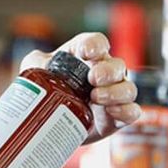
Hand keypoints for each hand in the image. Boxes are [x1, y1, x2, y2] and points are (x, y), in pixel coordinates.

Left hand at [20, 32, 140, 143]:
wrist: (48, 124)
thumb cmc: (47, 90)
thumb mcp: (35, 71)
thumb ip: (36, 62)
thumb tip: (39, 62)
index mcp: (85, 57)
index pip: (97, 43)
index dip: (95, 44)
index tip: (86, 52)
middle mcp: (104, 73)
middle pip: (117, 65)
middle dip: (108, 70)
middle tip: (93, 78)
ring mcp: (113, 95)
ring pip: (128, 88)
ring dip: (116, 92)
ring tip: (96, 97)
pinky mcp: (116, 118)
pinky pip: (132, 111)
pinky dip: (126, 110)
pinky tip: (111, 111)